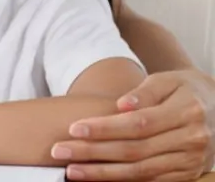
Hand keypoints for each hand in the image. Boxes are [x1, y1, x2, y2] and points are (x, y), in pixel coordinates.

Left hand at [53, 70, 213, 180]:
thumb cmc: (184, 89)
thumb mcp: (168, 80)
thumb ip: (145, 91)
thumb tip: (121, 104)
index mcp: (186, 112)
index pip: (138, 124)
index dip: (105, 128)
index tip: (74, 128)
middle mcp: (191, 140)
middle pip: (135, 151)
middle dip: (94, 153)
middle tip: (60, 150)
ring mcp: (190, 160)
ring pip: (141, 172)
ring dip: (103, 174)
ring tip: (71, 170)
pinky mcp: (186, 174)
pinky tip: (97, 179)